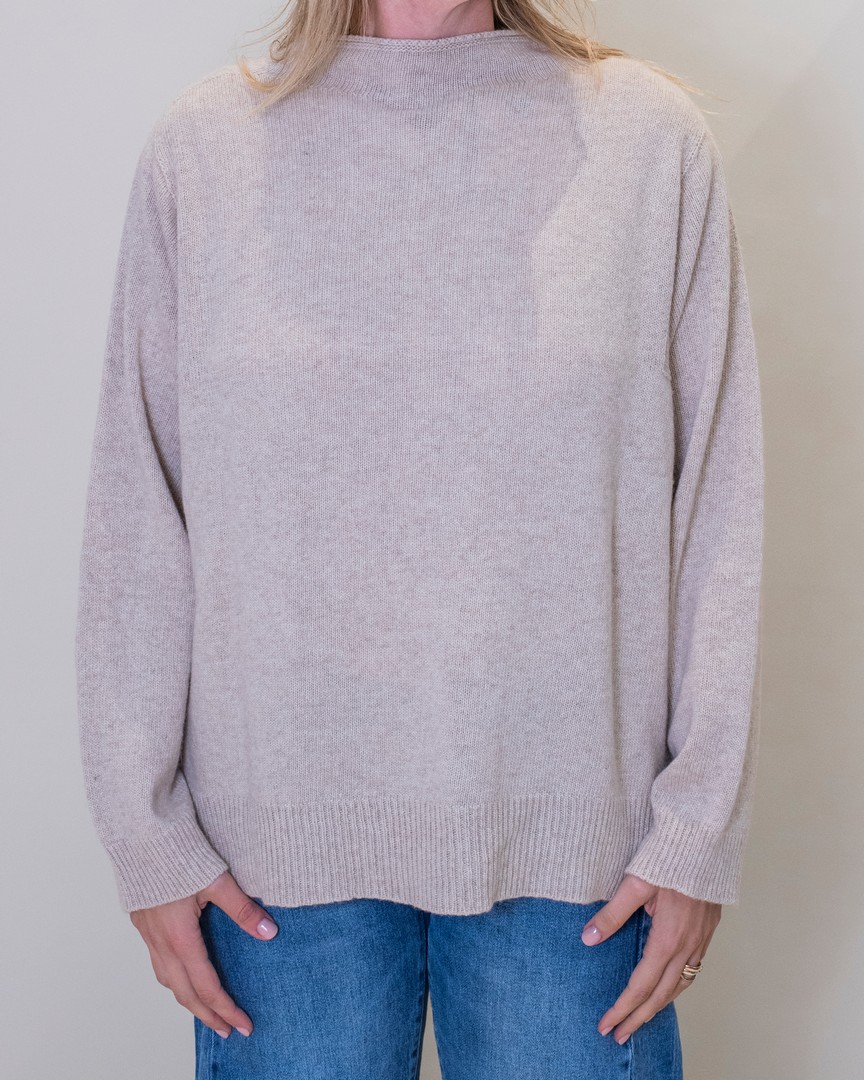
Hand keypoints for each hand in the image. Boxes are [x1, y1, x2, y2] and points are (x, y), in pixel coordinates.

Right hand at [129, 870, 278, 1037]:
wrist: (140, 834)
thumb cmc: (177, 854)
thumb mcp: (217, 881)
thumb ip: (243, 909)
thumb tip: (270, 932)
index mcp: (180, 938)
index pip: (207, 987)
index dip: (226, 1009)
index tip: (243, 1025)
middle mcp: (161, 942)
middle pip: (184, 992)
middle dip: (207, 1015)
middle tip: (228, 1030)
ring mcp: (148, 934)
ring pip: (167, 978)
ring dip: (187, 998)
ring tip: (206, 1009)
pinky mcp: (142, 921)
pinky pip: (157, 962)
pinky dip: (173, 977)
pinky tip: (183, 971)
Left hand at [581, 873, 720, 1043]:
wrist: (706, 840)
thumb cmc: (670, 857)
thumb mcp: (635, 884)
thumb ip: (612, 914)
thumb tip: (588, 938)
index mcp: (668, 939)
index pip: (641, 985)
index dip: (623, 1008)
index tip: (607, 1026)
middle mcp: (687, 946)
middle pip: (661, 994)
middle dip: (639, 1017)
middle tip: (619, 1035)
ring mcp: (701, 940)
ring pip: (680, 984)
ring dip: (660, 1005)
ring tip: (642, 1018)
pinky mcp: (707, 930)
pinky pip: (693, 970)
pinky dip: (677, 985)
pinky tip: (669, 985)